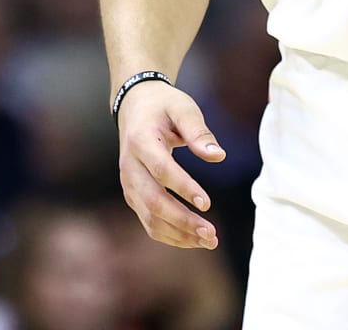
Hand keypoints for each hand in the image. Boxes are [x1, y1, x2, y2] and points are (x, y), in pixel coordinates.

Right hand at [115, 81, 224, 248]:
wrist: (135, 106)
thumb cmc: (164, 106)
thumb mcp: (183, 108)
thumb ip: (199, 131)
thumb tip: (218, 157)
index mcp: (140, 141)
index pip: (161, 170)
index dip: (183, 188)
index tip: (207, 203)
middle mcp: (129, 166)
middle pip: (153, 201)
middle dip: (183, 221)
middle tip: (212, 234)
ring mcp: (128, 184)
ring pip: (150, 217)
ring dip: (179, 233)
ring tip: (209, 241)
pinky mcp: (133, 195)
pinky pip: (148, 221)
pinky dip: (170, 234)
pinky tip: (193, 239)